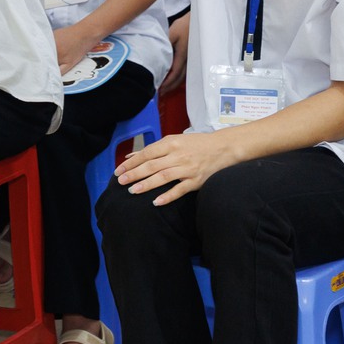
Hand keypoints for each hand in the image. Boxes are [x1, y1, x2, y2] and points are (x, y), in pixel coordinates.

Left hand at [114, 129, 241, 204]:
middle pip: (152, 166)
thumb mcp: (175, 140)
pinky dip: (168, 196)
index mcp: (171, 143)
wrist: (224, 148)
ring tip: (133, 191)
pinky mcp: (196, 181)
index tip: (119, 170)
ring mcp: (187, 169)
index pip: (147, 153)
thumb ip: (154, 149)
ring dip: (147, 185)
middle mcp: (178, 155)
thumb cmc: (197, 144)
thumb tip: (132, 156)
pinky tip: (156, 202)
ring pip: (163, 177)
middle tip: (121, 182)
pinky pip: (180, 190)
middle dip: (134, 174)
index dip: (132, 162)